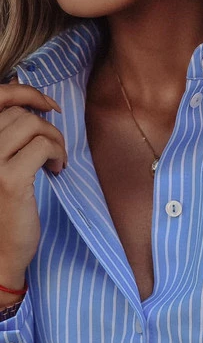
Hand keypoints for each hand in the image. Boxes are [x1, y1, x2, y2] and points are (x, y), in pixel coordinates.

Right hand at [0, 75, 65, 272]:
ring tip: (56, 162)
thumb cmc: (3, 209)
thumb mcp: (3, 165)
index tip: (50, 105)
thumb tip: (28, 99)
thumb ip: (9, 136)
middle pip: (21, 114)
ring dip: (55, 141)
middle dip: (47, 128)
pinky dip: (58, 154)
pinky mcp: (9, 179)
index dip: (26, 92)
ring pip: (34, 125)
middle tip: (55, 152)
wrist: (0, 250)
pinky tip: (57, 171)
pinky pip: (44, 146)